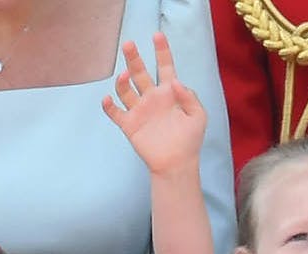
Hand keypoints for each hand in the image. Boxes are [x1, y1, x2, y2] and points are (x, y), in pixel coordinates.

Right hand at [102, 33, 205, 175]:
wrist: (177, 164)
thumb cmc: (190, 140)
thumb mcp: (198, 116)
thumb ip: (189, 97)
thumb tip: (176, 82)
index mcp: (169, 93)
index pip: (165, 67)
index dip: (161, 51)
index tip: (157, 35)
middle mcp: (152, 98)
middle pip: (140, 72)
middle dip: (134, 58)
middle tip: (129, 44)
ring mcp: (139, 110)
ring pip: (126, 89)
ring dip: (122, 81)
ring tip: (124, 76)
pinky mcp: (129, 124)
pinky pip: (115, 112)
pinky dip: (109, 106)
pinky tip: (109, 99)